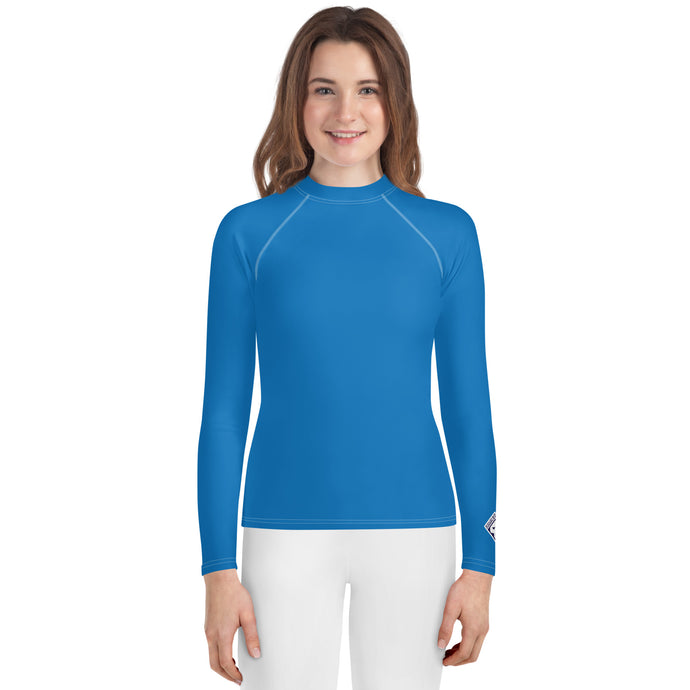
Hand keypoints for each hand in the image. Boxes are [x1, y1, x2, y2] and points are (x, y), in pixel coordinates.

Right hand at [203, 568, 261, 684]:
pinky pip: (210, 646)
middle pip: (214, 665)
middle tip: (236, 679)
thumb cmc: (234, 594)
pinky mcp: (207, 626)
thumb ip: (252, 636)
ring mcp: (208, 630)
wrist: (219, 579)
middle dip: (225, 675)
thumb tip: (256, 653)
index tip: (241, 678)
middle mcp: (212, 635)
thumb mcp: (248, 615)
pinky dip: (217, 655)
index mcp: (223, 634)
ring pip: (210, 656)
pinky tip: (227, 652)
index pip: (225, 663)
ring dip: (220, 666)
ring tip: (233, 668)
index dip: (233, 674)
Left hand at [437, 568, 491, 665]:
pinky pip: (477, 641)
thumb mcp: (451, 608)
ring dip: (463, 654)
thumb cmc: (464, 589)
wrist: (478, 577)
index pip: (464, 653)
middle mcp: (482, 630)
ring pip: (476, 649)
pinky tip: (458, 641)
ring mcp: (484, 626)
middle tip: (446, 659)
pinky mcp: (484, 622)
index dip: (453, 660)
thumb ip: (445, 628)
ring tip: (449, 651)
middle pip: (472, 656)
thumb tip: (441, 644)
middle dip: (459, 661)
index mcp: (473, 629)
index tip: (444, 661)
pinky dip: (468, 645)